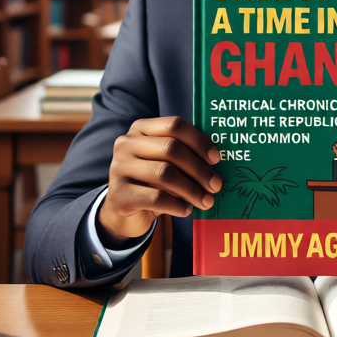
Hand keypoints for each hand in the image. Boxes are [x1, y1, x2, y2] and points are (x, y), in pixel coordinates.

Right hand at [96, 116, 221, 245]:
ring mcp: (119, 168)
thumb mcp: (165, 162)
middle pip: (171, 149)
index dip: (198, 141)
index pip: (174, 125)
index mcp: (141, 128)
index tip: (216, 159)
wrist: (123, 211)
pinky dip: (176, 205)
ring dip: (192, 190)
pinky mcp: (119, 194)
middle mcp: (126, 143)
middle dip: (199, 169)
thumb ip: (184, 154)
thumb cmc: (152, 182)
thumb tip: (216, 159)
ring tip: (206, 201)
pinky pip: (156, 197)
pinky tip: (186, 210)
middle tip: (216, 185)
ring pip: (165, 174)